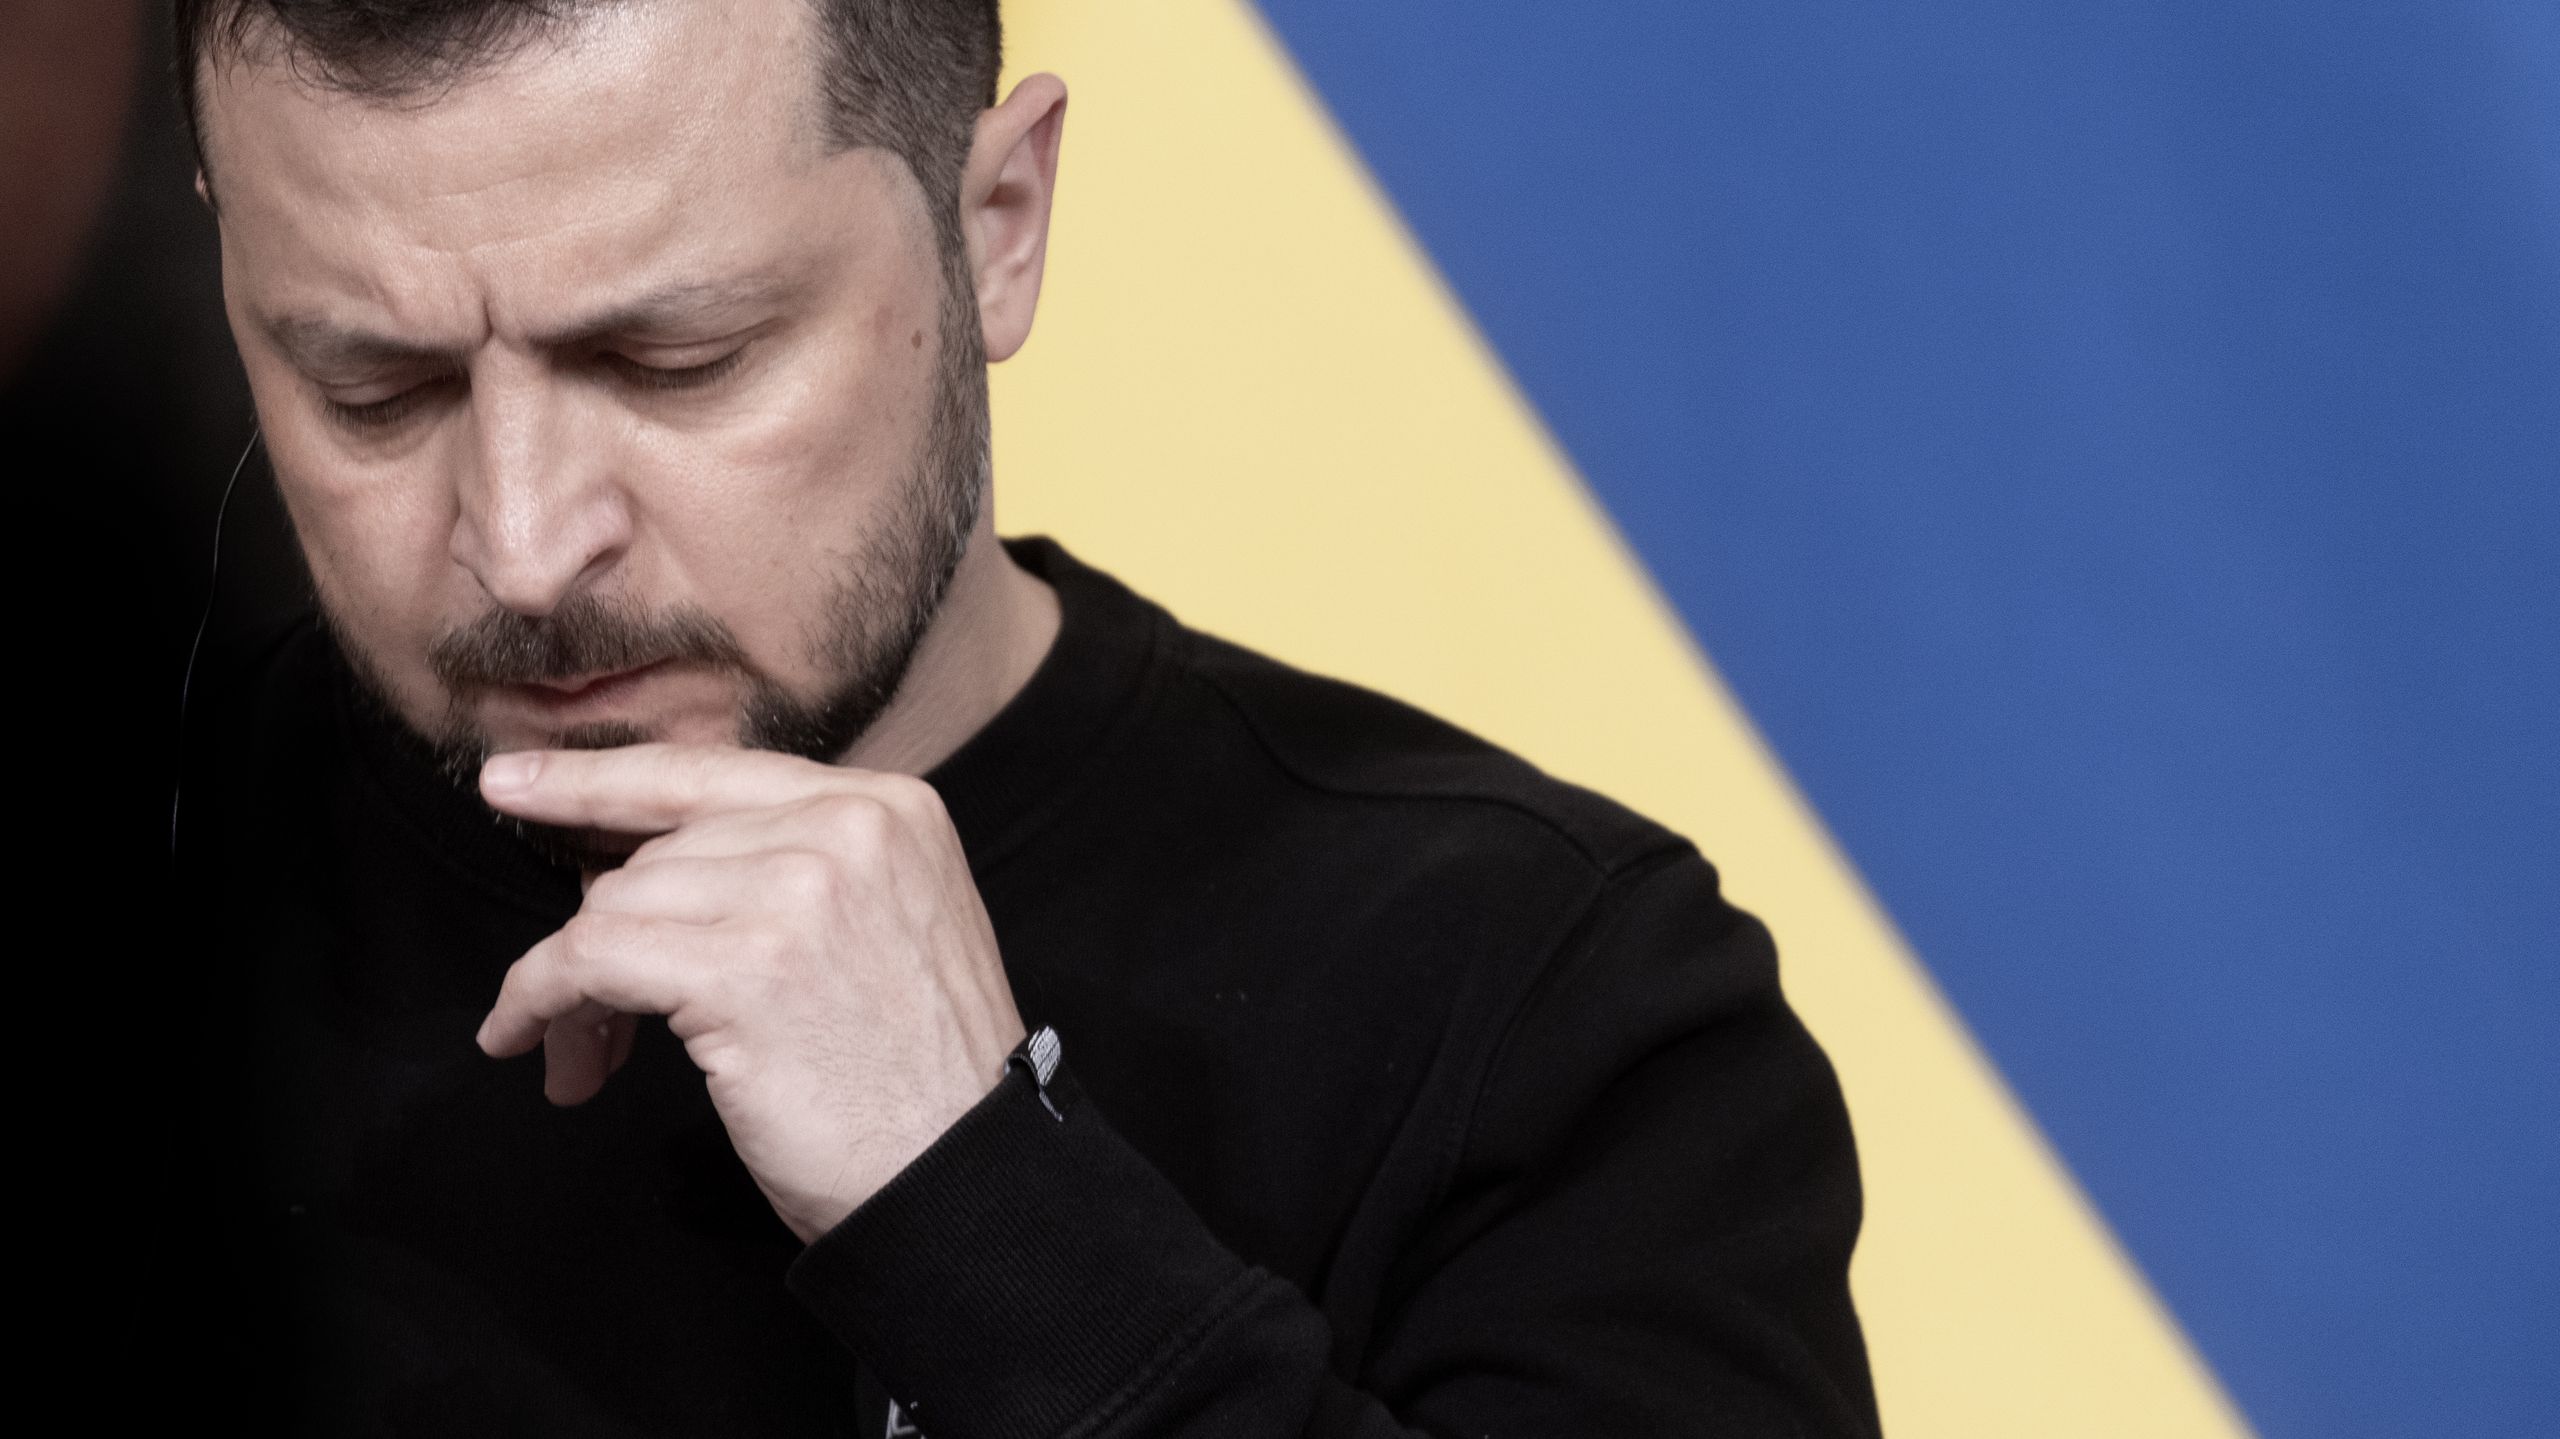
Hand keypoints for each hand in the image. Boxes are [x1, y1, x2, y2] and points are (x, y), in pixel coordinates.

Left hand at [473, 743, 1026, 1241]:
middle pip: (656, 852)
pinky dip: (541, 1001)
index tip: (515, 782)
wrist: (964, 1177)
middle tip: (595, 1028)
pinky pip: (590, 961)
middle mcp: (848, 829)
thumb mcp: (887, 926)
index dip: (598, 780)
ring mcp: (798, 893)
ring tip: (588, 1058)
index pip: (711, 774)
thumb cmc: (918, 1080)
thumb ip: (793, 870)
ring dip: (576, 989)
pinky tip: (535, 1043)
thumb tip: (627, 868)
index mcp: (889, 808)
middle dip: (603, 936)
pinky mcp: (746, 969)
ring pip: (612, 905)